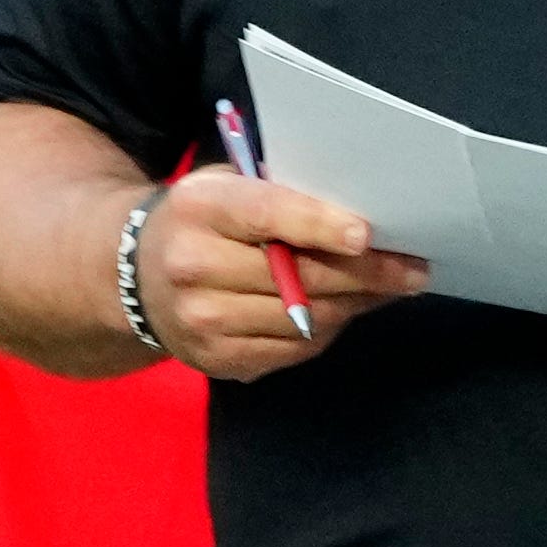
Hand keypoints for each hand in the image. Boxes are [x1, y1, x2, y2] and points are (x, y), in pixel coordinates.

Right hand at [138, 169, 426, 382]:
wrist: (130, 276)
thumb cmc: (203, 220)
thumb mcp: (227, 187)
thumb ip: (281, 196)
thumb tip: (363, 218)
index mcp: (199, 209)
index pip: (267, 216)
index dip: (319, 226)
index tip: (367, 234)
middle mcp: (193, 266)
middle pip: (298, 276)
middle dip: (367, 273)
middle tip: (415, 268)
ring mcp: (202, 321)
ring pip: (305, 318)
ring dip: (358, 303)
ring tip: (393, 287)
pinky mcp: (215, 360)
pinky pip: (294, 349)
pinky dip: (330, 329)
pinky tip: (348, 309)